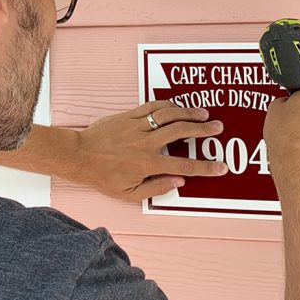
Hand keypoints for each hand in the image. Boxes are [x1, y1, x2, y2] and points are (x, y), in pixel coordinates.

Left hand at [73, 101, 226, 201]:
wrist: (79, 156)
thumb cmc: (102, 176)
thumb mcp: (128, 194)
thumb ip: (156, 189)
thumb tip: (178, 182)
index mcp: (147, 163)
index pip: (184, 166)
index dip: (205, 167)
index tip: (221, 167)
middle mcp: (144, 142)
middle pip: (181, 132)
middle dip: (203, 130)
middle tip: (218, 128)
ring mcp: (136, 126)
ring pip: (168, 115)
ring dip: (189, 113)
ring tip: (203, 114)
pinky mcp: (128, 115)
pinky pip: (152, 106)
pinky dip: (168, 105)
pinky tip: (179, 106)